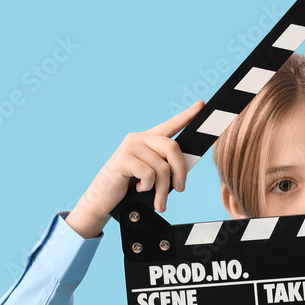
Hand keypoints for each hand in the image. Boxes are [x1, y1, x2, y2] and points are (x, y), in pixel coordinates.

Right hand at [66, 100, 204, 237]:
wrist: (103, 198)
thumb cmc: (129, 187)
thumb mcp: (152, 175)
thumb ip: (165, 166)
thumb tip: (184, 170)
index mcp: (148, 139)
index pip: (171, 125)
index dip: (187, 115)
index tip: (201, 104)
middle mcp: (138, 138)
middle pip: (172, 147)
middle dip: (181, 172)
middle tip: (180, 189)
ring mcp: (130, 146)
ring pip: (162, 167)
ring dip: (163, 189)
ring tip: (158, 200)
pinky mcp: (123, 159)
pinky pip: (149, 175)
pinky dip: (148, 188)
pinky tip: (138, 189)